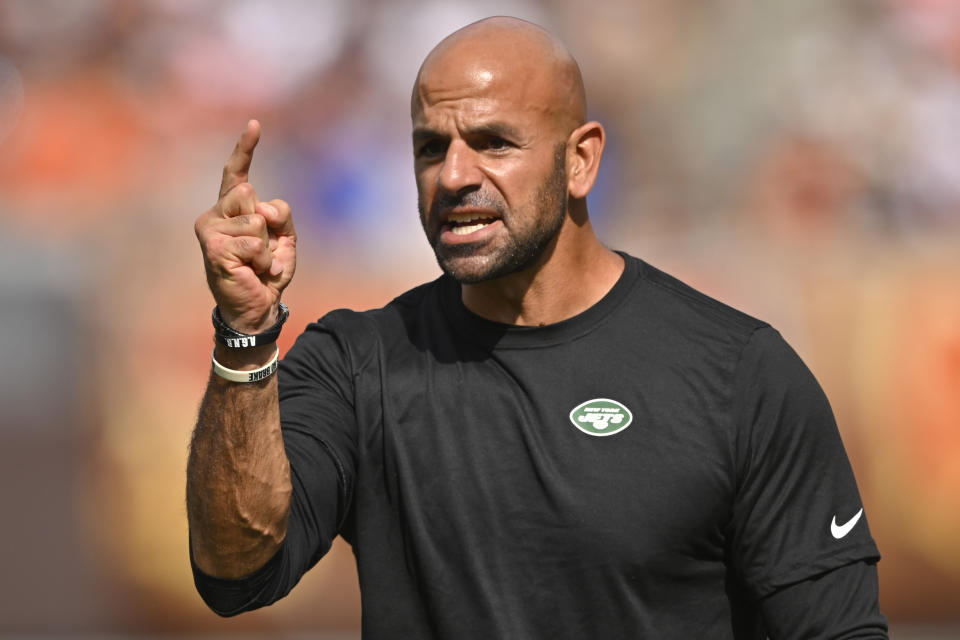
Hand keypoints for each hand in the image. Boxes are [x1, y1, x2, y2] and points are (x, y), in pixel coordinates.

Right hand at [195, 120, 295, 333]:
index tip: (255, 124)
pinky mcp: (214, 248)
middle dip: (268, 224)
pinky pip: (254, 242)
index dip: (245, 148)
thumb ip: (281, 216)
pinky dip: (263, 260)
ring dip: (266, 247)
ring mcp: (210, 230)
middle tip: (262, 250)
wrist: (258, 308)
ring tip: (257, 264)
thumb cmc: (268, 273)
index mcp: (232, 209)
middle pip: (251, 195)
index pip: (237, 173)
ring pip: (255, 220)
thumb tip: (263, 207)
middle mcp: (216, 215)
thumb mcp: (284, 239)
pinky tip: (253, 272)